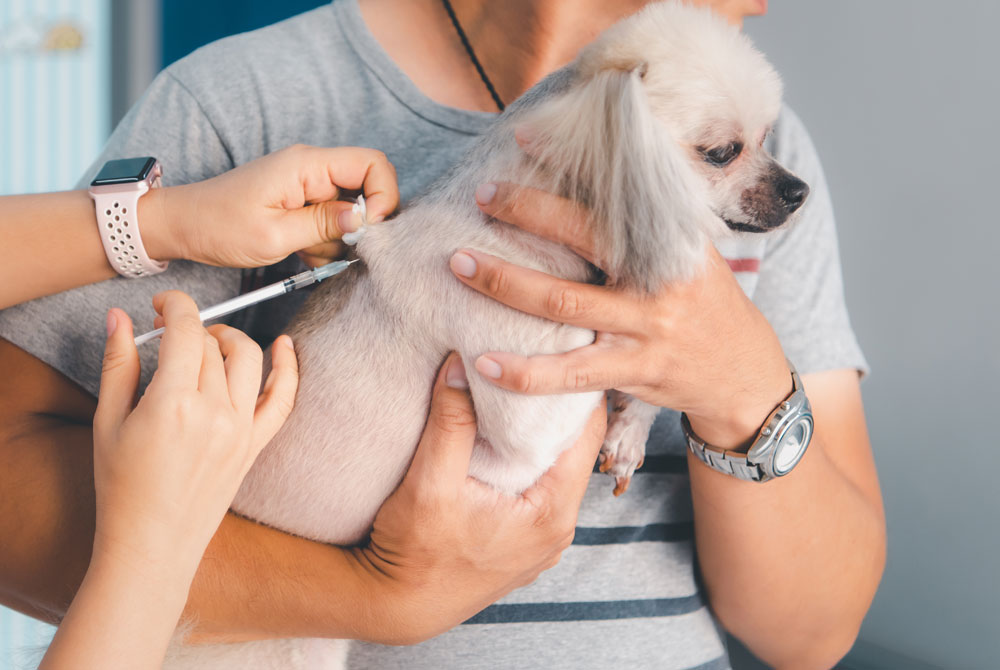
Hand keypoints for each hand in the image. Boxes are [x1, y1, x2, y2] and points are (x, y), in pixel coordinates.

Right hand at [92, 291, 298, 578]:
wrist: (153, 543)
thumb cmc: (121, 487)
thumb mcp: (107, 422)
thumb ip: (118, 363)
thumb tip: (120, 316)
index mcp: (172, 404)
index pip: (186, 331)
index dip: (175, 306)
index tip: (161, 305)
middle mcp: (214, 412)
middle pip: (212, 345)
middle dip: (191, 328)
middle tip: (170, 334)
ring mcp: (241, 429)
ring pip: (248, 359)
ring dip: (229, 339)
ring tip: (208, 342)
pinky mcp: (255, 445)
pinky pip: (283, 399)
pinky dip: (287, 369)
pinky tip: (284, 345)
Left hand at [145, 144, 398, 267]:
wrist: (184, 226)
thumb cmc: (220, 227)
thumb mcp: (275, 235)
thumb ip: (325, 225)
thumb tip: (365, 219)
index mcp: (307, 165)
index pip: (373, 163)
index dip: (383, 196)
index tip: (370, 230)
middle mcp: (311, 167)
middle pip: (366, 187)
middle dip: (360, 224)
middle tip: (337, 247)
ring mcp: (307, 183)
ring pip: (350, 210)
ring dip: (337, 239)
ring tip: (304, 251)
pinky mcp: (302, 200)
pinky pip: (331, 219)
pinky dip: (324, 241)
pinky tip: (299, 250)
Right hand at [348, 353, 605, 644]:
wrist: (395, 608)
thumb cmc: (413, 555)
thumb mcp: (429, 483)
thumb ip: (450, 422)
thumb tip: (460, 365)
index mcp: (551, 513)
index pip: (586, 435)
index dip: (574, 390)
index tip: (561, 352)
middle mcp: (557, 529)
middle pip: (573, 450)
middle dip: (555, 406)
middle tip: (539, 360)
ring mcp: (541, 539)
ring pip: (555, 468)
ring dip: (539, 433)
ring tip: (522, 390)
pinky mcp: (521, 541)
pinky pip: (537, 487)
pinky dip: (526, 457)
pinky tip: (503, 435)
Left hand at [451, 183, 791, 448]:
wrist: (743, 374)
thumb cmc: (703, 303)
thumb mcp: (691, 251)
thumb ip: (649, 222)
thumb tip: (597, 175)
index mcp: (672, 239)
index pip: (615, 191)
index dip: (567, 165)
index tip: (525, 141)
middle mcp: (660, 277)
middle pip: (583, 238)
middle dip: (527, 212)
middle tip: (480, 197)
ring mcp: (647, 327)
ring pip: (566, 303)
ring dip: (506, 284)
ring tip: (459, 267)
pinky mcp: (636, 371)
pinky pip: (571, 372)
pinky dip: (525, 370)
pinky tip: (484, 363)